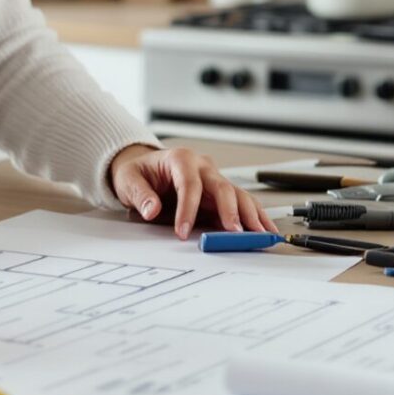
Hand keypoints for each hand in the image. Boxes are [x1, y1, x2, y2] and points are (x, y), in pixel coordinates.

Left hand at [109, 144, 272, 237]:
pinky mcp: (220, 194)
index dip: (188, 210)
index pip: (189, 185)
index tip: (182, 232)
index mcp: (180, 159)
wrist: (145, 167)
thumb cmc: (139, 172)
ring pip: (239, 195)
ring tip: (261, 234)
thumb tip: (151, 209)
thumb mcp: (128, 179)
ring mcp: (215, 179)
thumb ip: (139, 194)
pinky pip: (242, 204)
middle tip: (235, 232)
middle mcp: (203, 167)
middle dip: (230, 210)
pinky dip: (255, 217)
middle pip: (222, 187)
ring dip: (251, 215)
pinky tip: (265, 230)